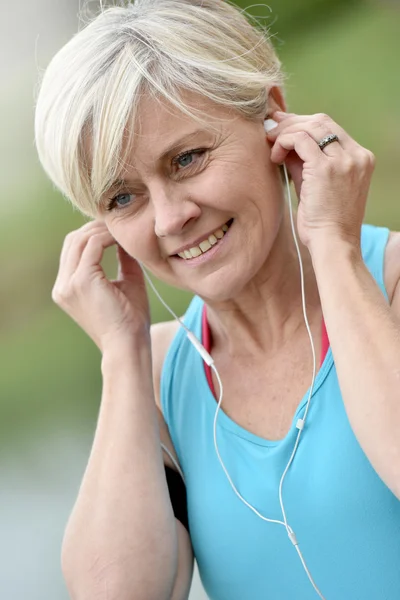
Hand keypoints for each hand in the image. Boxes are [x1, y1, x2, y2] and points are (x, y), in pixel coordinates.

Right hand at [52, 221, 150, 351]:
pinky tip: (121, 239)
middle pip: (72, 241)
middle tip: (119, 224)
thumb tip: (125, 237)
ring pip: (80, 240)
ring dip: (102, 231)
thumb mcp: (126, 282)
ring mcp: (69, 284)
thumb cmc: (130, 320)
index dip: (93, 234)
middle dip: (95, 228)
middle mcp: (63, 286)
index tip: (115, 229)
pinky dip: (107, 238)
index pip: (73, 250)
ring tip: (122, 231)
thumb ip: (122, 260)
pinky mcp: (81, 281)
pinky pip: (92, 246)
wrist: (129, 345)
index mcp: (68, 288)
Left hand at [266, 111, 375, 250]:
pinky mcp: (325, 168)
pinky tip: (274, 157)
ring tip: (271, 147)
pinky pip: (300, 139)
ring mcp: (343, 160)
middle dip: (292, 123)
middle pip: (321, 121)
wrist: (333, 244)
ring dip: (285, 133)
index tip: (283, 129)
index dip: (303, 124)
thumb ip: (306, 162)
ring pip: (310, 126)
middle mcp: (356, 155)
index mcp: (360, 158)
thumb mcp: (317, 185)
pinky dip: (283, 142)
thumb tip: (285, 142)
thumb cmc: (324, 222)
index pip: (330, 128)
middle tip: (271, 131)